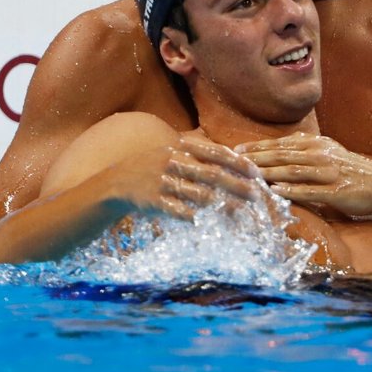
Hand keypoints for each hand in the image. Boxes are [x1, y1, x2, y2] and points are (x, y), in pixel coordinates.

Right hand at [108, 135, 262, 221]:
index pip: (215, 153)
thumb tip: (235, 156)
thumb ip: (200, 153)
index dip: (238, 163)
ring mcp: (162, 183)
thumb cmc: (153, 169)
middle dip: (237, 185)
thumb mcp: (172, 152)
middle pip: (212, 174)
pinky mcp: (154, 202)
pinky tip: (212, 223)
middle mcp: (172, 163)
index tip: (256, 172)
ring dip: (223, 205)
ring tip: (241, 212)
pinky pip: (180, 211)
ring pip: (199, 195)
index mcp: (180, 149)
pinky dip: (197, 217)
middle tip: (256, 195)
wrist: (114, 184)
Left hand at [236, 134, 371, 217]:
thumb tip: (282, 148)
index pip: (280, 144)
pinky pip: (309, 190)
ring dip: (268, 173)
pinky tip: (274, 193)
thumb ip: (307, 149)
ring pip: (292, 171)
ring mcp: (328, 173)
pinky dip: (290, 191)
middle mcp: (320, 155)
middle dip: (255, 158)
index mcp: (317, 144)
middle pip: (281, 155)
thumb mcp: (330, 151)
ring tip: (247, 176)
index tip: (235, 150)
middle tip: (232, 162)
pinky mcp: (336, 191)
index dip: (257, 147)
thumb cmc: (353, 169)